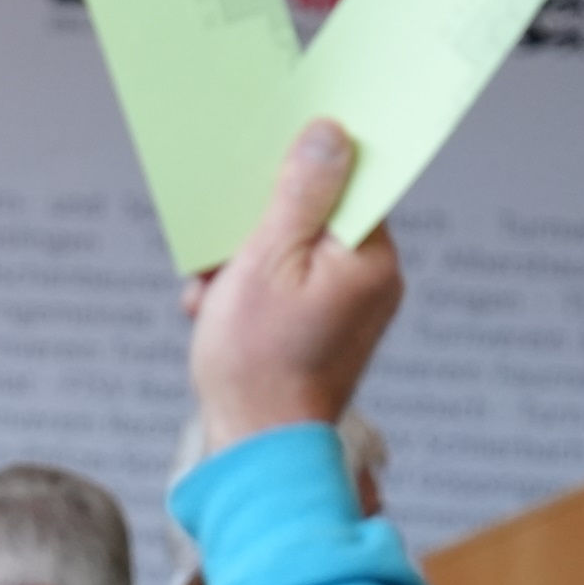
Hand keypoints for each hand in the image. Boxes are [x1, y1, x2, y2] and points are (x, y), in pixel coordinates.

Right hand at [183, 121, 399, 453]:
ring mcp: (349, 310)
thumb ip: (299, 194)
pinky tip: (215, 313)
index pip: (347, 183)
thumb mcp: (265, 260)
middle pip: (314, 217)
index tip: (261, 170)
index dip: (300, 171)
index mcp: (371, 258)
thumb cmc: (257, 361)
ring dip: (242, 264)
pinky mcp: (324, 332)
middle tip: (221, 251)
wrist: (255, 451)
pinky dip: (247, 295)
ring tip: (212, 294)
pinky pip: (286, 289)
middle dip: (256, 229)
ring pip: (291, 254)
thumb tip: (329, 133)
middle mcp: (371, 281)